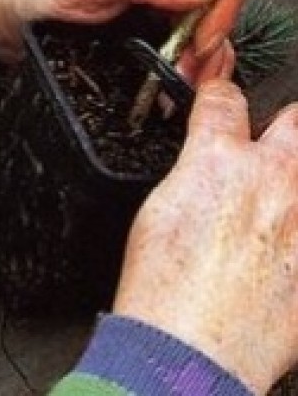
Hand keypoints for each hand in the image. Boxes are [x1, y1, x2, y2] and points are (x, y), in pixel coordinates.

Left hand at [0, 0, 245, 82]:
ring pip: (206, 16)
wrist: (6, 5)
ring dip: (198, 50)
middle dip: (210, 30)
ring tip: (180, 76)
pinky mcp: (151, 13)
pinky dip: (183, 56)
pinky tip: (173, 75)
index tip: (200, 36)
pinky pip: (183, 34)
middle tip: (189, 65)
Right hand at [114, 80, 297, 394]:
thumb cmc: (164, 287)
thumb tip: (204, 157)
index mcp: (220, 161)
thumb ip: (193, 170)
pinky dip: (294, 229)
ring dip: (290, 180)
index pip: (225, 99)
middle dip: (280, 126)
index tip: (219, 98)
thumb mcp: (158, 209)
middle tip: (266, 148)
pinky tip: (277, 248)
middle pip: (294, 119)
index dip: (218, 93)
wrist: (191, 348)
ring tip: (271, 207)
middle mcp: (275, 179)